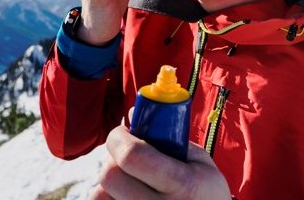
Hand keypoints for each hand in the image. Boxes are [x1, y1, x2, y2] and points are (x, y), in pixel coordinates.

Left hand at [91, 125, 230, 199]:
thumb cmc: (205, 193)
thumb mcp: (199, 162)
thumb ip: (167, 135)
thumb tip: (132, 112)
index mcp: (183, 185)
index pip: (131, 155)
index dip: (119, 137)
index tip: (123, 132)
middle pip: (109, 176)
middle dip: (112, 159)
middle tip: (125, 158)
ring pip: (99, 195)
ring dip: (108, 184)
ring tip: (129, 182)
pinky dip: (109, 197)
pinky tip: (126, 195)